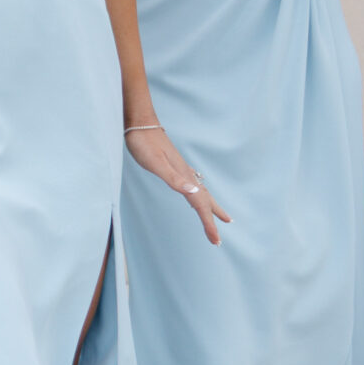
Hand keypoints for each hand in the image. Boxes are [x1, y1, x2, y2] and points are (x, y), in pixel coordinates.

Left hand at [126, 126, 229, 244]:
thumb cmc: (144, 143)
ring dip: (210, 208)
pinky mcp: (175, 166)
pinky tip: (197, 195)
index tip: (216, 241)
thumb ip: (173, 178)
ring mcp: (182, 170)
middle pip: (205, 201)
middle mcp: (187, 174)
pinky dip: (200, 196)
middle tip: (218, 239)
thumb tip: (194, 191)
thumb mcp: (155, 163)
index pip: (200, 204)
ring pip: (202, 193)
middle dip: (212, 220)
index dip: (208, 223)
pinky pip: (194, 187)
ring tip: (223, 218)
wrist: (140, 123)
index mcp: (184, 176)